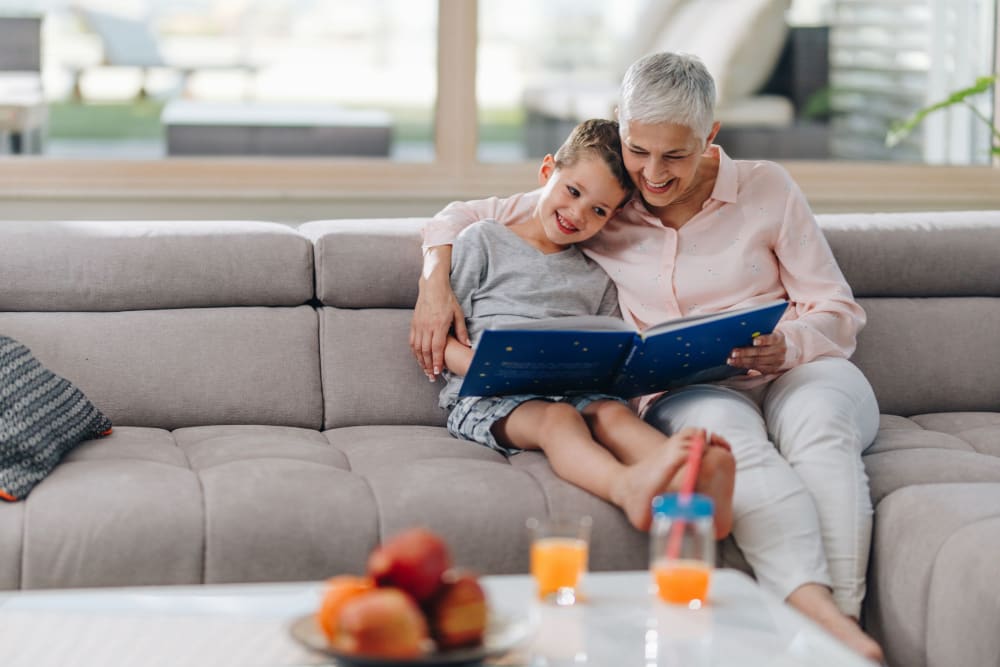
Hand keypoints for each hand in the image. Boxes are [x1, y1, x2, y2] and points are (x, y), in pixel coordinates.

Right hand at [409, 247, 467, 378]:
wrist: (432, 287)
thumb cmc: (447, 299)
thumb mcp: (458, 314)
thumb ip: (462, 331)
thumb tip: (468, 345)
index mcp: (439, 325)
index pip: (437, 348)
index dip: (437, 362)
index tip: (437, 372)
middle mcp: (427, 327)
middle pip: (426, 351)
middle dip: (428, 366)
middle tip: (431, 377)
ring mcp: (419, 325)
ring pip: (417, 348)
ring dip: (420, 361)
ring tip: (425, 371)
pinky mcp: (414, 324)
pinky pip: (412, 341)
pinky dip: (414, 352)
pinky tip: (418, 358)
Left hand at [727, 330, 785, 375]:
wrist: (784, 348)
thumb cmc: (770, 337)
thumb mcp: (769, 332)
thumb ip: (759, 332)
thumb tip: (742, 332)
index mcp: (779, 338)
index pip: (771, 339)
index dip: (763, 340)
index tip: (754, 341)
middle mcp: (780, 350)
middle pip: (761, 352)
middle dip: (746, 352)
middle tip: (734, 352)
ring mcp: (777, 362)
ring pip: (757, 362)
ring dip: (742, 361)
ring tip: (731, 359)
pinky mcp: (771, 370)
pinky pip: (756, 368)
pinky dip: (743, 365)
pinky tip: (735, 363)